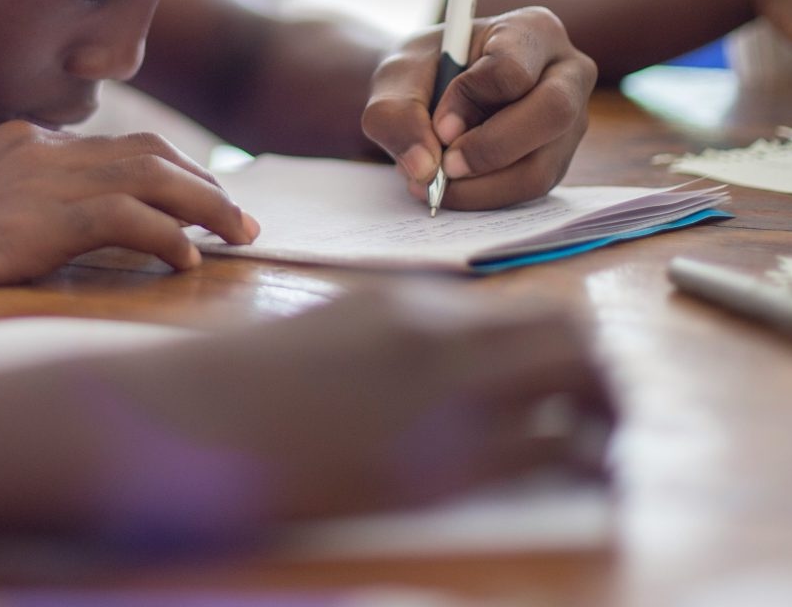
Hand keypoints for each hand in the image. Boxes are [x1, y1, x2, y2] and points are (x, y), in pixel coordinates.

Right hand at [0, 123, 259, 359]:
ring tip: (239, 236)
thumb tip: (90, 239)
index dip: (174, 172)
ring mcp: (34, 179)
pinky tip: (187, 260)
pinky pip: (121, 218)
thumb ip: (34, 214)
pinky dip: (165, 235)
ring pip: (148, 177)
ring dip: (204, 206)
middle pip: (147, 152)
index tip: (208, 203)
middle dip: (203, 184)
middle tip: (243, 221)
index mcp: (22, 140)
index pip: (120, 145)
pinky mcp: (33, 221)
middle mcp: (35, 147)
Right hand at [71, 286, 612, 533]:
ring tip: (604, 450)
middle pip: (568, 336)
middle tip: (606, 414)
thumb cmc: (238, 395)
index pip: (523, 311)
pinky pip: (550, 452)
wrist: (184, 424)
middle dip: (600, 375)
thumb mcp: (326, 340)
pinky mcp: (439, 464)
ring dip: (605, 416)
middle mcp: (439, 338)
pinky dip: (582, 466)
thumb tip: (448, 371)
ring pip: (578, 386)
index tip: (571, 381)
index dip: (560, 349)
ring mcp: (442, 396)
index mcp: (407, 305)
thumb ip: (395, 343)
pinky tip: (585, 485)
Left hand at [362, 7, 595, 209]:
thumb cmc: (424, 71)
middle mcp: (567, 72)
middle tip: (443, 168)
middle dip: (491, 149)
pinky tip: (454, 187)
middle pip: (552, 113)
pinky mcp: (559, 158)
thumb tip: (423, 166)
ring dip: (482, 185)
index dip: (470, 101)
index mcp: (531, 30)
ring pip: (541, 165)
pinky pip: (531, 189)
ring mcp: (572, 120)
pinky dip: (486, 196)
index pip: (512, 69)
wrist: (431, 91)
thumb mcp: (396, 77)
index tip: (436, 123)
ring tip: (436, 181)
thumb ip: (397, 114)